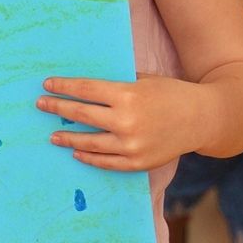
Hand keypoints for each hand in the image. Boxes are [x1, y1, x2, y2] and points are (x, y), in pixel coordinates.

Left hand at [36, 73, 207, 171]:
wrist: (202, 118)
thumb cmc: (171, 93)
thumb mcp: (143, 80)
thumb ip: (116, 85)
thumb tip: (84, 88)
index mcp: (128, 95)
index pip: (86, 90)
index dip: (64, 87)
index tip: (47, 85)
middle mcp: (127, 121)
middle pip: (82, 115)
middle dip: (57, 108)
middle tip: (41, 105)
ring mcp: (131, 145)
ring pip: (89, 142)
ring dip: (67, 138)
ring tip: (53, 136)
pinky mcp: (137, 162)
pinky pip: (106, 162)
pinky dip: (89, 157)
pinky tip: (77, 152)